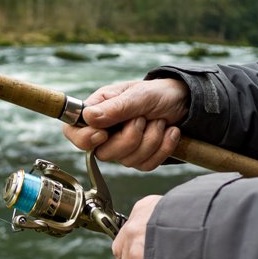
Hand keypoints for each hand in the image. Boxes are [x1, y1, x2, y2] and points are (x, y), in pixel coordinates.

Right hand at [63, 79, 188, 170]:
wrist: (185, 102)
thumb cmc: (158, 93)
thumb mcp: (139, 95)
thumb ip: (116, 108)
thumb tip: (88, 117)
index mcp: (97, 111)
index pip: (73, 132)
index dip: (84, 139)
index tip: (103, 134)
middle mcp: (105, 132)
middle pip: (103, 153)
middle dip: (130, 138)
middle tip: (143, 118)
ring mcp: (122, 148)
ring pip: (128, 161)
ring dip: (151, 140)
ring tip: (160, 121)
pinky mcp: (140, 158)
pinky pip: (146, 165)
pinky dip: (163, 148)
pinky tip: (169, 132)